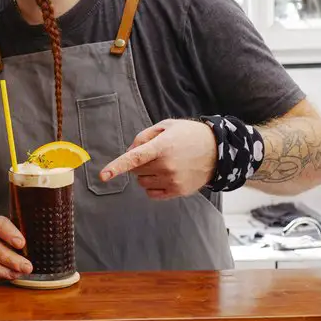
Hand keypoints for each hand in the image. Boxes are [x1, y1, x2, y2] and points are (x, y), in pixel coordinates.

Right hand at [0, 216, 32, 283]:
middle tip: (27, 267)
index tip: (21, 243)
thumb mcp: (12, 232)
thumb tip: (40, 248)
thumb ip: (24, 236)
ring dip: (1, 270)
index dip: (10, 234)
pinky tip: (4, 277)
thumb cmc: (2, 239)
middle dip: (11, 259)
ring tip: (16, 275)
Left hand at [99, 119, 215, 199]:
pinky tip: (164, 176)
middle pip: (136, 170)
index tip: (103, 176)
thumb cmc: (189, 135)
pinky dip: (152, 186)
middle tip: (155, 154)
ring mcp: (173, 180)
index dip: (116, 167)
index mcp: (162, 147)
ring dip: (146, 175)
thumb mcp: (166, 126)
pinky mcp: (179, 191)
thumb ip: (143, 137)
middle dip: (139, 163)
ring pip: (142, 182)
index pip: (134, 158)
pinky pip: (152, 193)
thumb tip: (128, 152)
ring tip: (163, 164)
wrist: (218, 150)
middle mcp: (167, 165)